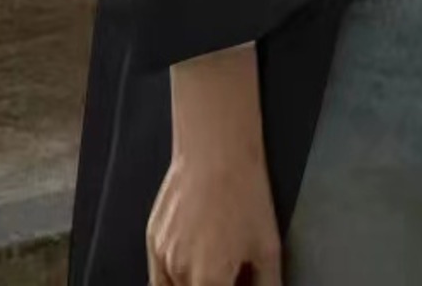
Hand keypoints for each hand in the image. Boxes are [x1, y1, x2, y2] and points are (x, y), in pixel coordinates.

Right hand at [146, 144, 283, 285]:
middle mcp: (180, 272)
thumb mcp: (269, 248)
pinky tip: (196, 256)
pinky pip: (160, 273)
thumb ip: (266, 285)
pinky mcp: (152, 238)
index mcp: (209, 280)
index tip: (236, 282)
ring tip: (213, 262)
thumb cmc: (242, 192)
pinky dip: (175, 274)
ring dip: (192, 284)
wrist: (217, 150)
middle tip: (229, 274)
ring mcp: (162, 255)